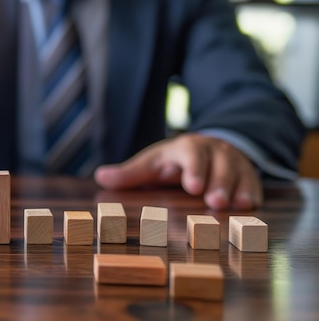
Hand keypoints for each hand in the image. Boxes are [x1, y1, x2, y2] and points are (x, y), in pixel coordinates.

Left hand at [94, 134, 261, 209]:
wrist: (205, 150)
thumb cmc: (172, 163)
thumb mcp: (151, 165)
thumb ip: (130, 174)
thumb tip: (100, 177)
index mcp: (185, 147)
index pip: (191, 152)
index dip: (194, 168)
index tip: (192, 186)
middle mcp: (212, 150)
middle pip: (219, 162)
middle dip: (219, 182)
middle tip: (215, 202)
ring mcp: (232, 161)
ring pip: (240, 170)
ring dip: (238, 188)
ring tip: (236, 206)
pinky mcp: (247, 174)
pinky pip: (254, 181)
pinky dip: (253, 192)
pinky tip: (250, 205)